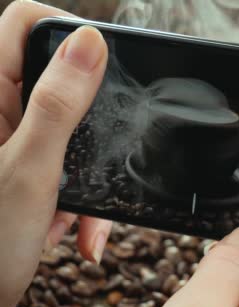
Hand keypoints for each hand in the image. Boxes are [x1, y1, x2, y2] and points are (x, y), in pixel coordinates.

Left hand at [0, 1, 109, 306]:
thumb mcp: (31, 171)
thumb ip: (58, 103)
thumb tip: (89, 41)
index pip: (24, 22)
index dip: (68, 32)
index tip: (102, 68)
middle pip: (56, 79)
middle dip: (88, 125)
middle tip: (92, 157)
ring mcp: (7, 141)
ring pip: (67, 128)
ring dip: (85, 170)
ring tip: (77, 215)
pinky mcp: (20, 168)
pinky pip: (63, 162)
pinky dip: (74, 194)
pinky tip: (66, 227)